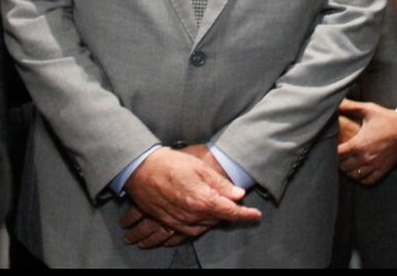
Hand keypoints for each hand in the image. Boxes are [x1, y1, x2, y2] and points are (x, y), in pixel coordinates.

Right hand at [121, 146, 259, 244]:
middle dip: (229, 214)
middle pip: (218, 220)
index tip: (256, 215)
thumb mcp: (199, 168)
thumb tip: (239, 195)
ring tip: (219, 210)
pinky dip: (198, 227)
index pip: (230, 212)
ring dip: (214, 220)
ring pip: (204, 227)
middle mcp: (192, 215)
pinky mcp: (168, 223)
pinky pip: (188, 232)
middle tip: (237, 204)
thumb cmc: (170, 164)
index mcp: (202, 200)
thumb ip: (221, 184)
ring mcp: (179, 222)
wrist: (140, 170)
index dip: (245, 214)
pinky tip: (201, 220)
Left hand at [336, 99, 396, 185]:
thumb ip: (349, 106)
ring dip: (349, 170)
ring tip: (348, 163)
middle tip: (340, 155)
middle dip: (339, 162)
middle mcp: (366, 157)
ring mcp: (375, 165)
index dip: (332, 152)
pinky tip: (359, 171)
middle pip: (344, 167)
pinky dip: (361, 178)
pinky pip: (368, 181)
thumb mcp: (368, 109)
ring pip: (354, 176)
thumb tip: (335, 103)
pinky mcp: (383, 169)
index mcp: (359, 143)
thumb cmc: (387, 118)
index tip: (333, 148)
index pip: (338, 155)